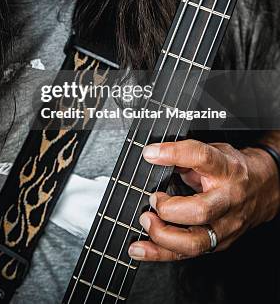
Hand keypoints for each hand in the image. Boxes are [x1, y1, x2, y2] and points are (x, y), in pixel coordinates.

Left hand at [128, 139, 279, 261]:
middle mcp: (228, 199)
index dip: (173, 154)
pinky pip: (187, 253)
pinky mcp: (219, 243)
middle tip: (152, 199)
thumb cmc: (232, 169)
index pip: (202, 158)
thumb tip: (155, 157)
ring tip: (146, 221)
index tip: (150, 154)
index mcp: (226, 169)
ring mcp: (225, 225)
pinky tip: (142, 248)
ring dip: (163, 235)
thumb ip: (186, 155)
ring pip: (195, 241)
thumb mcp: (214, 151)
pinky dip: (160, 253)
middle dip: (169, 208)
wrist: (262, 188)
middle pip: (200, 210)